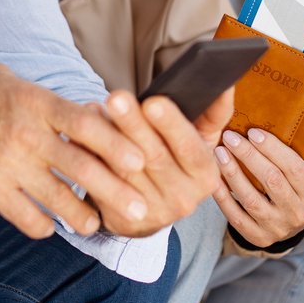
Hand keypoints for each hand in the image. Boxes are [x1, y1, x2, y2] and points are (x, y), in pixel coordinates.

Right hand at [0, 65, 153, 242]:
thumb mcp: (8, 81)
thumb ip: (47, 99)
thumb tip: (88, 111)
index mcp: (33, 102)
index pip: (84, 124)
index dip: (116, 143)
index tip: (140, 160)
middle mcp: (23, 135)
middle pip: (80, 168)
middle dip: (116, 192)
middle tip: (142, 211)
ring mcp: (5, 166)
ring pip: (58, 200)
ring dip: (83, 216)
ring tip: (97, 225)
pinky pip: (26, 217)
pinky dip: (43, 226)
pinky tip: (51, 227)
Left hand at [91, 88, 225, 237]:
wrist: (152, 208)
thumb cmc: (177, 159)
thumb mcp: (199, 140)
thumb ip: (213, 112)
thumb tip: (225, 84)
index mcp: (205, 174)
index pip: (190, 148)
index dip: (171, 125)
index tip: (153, 102)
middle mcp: (184, 198)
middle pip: (153, 157)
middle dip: (133, 125)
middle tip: (116, 98)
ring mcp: (153, 212)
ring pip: (125, 170)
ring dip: (106, 138)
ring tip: (93, 109)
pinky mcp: (125, 218)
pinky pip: (103, 184)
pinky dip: (90, 157)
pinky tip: (78, 135)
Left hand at [211, 127, 303, 247]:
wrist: (287, 227)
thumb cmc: (290, 189)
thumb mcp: (300, 177)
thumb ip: (287, 157)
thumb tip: (260, 124)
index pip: (294, 167)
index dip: (273, 148)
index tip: (252, 132)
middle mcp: (297, 213)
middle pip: (272, 180)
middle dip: (248, 155)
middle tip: (230, 137)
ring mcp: (277, 228)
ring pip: (251, 198)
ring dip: (232, 172)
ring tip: (219, 152)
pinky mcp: (256, 237)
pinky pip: (235, 216)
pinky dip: (223, 195)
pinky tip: (213, 177)